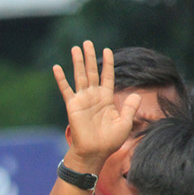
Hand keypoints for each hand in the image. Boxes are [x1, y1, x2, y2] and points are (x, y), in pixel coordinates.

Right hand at [53, 41, 140, 168]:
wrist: (94, 152)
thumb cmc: (110, 141)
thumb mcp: (125, 123)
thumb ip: (130, 107)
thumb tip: (136, 94)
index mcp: (107, 98)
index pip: (107, 76)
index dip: (107, 63)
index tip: (107, 50)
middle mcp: (94, 96)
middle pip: (92, 71)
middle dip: (90, 56)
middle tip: (87, 42)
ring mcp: (82, 100)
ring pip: (80, 76)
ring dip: (78, 62)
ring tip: (75, 48)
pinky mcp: (72, 105)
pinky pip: (66, 89)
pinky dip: (61, 78)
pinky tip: (56, 68)